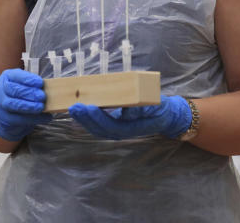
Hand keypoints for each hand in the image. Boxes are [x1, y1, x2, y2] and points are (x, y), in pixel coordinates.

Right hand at [0, 69, 51, 140]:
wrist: (6, 111)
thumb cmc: (18, 94)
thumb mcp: (23, 84)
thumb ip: (32, 85)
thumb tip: (48, 89)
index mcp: (7, 77)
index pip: (16, 76)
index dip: (29, 79)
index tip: (40, 83)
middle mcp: (0, 89)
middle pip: (14, 90)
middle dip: (30, 93)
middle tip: (42, 96)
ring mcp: (0, 104)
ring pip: (15, 104)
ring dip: (30, 106)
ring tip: (41, 107)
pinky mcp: (4, 118)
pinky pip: (19, 119)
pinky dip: (33, 118)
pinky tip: (44, 118)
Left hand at [69, 95, 191, 140]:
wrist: (165, 116)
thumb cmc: (159, 109)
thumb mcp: (155, 107)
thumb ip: (141, 109)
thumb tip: (127, 111)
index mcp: (131, 127)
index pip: (110, 125)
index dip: (98, 118)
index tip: (88, 107)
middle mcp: (122, 132)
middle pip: (100, 129)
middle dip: (86, 119)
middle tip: (74, 107)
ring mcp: (117, 130)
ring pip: (97, 128)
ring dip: (84, 120)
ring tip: (73, 108)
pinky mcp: (115, 125)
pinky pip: (99, 125)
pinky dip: (88, 119)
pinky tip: (80, 111)